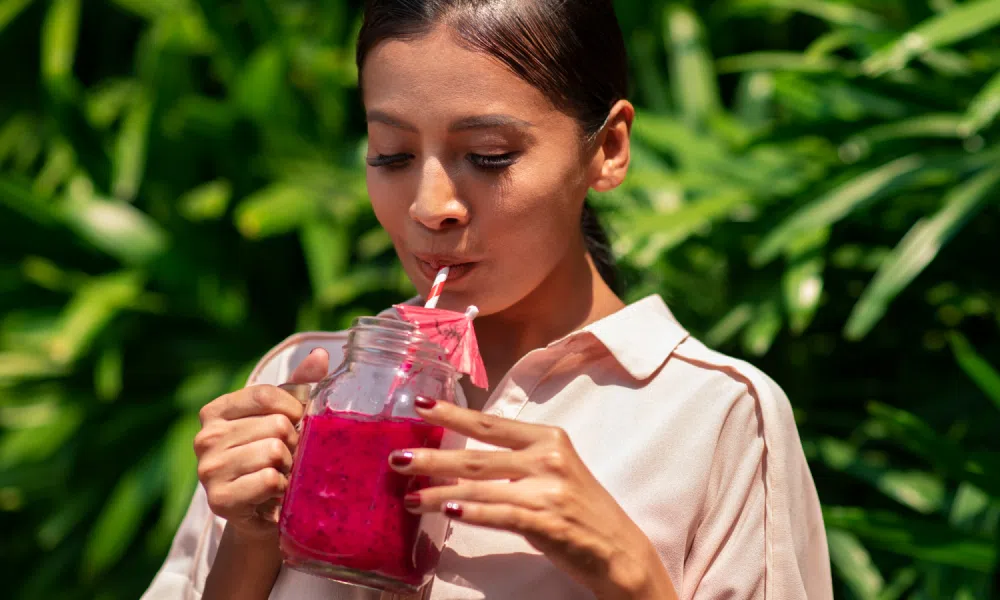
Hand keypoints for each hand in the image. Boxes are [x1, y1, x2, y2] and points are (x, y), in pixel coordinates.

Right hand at [194, 348, 329, 541]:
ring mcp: (208, 470)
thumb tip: (321, 354)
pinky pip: (269, 480)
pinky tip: (274, 492)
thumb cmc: (275, 456)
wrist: (264, 512)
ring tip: (282, 474)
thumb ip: (300, 384)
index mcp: (215, 411)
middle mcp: (205, 438)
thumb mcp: (285, 415)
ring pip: (273, 451)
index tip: (298, 423)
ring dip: (289, 467)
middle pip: (274, 424)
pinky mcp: (219, 500)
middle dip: (293, 443)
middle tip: (288, 458)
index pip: (264, 394)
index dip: (294, 408)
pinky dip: (281, 487)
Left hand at [388, 398, 676, 599]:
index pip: (490, 424)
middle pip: (477, 455)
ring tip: (410, 497)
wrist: (621, 551)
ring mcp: (550, 490)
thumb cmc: (580, 511)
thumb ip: (516, 460)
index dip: (452, 415)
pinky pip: (501, 514)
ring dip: (440, 493)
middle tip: (396, 458)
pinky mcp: (550, 522)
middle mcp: (549, 458)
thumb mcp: (553, 472)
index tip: (419, 406)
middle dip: (432, 457)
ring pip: (482, 488)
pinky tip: (448, 513)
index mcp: (548, 439)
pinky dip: (473, 513)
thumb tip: (460, 456)